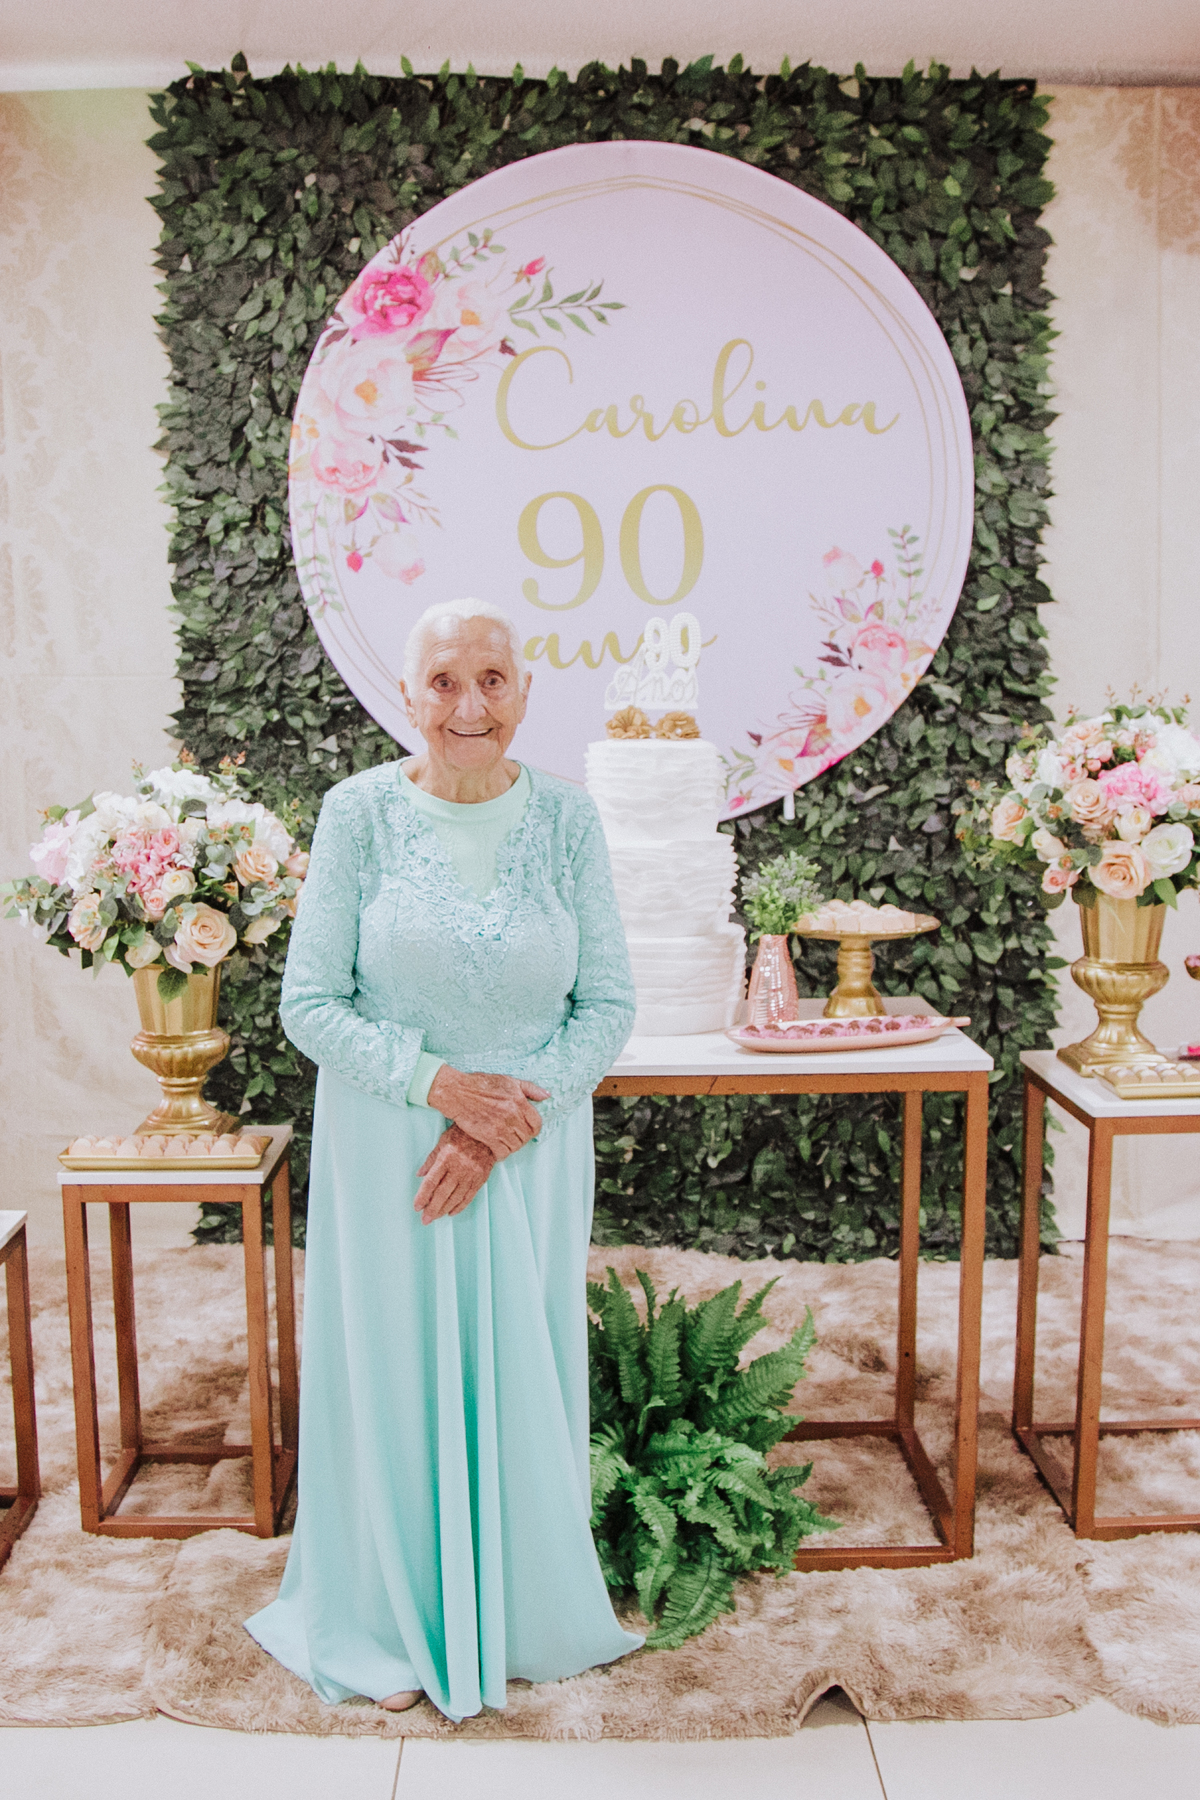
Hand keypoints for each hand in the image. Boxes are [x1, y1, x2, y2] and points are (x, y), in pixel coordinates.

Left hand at [414, 1125, 494, 1224]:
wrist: (488, 1130)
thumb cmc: (462, 1133)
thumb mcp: (442, 1141)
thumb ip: (431, 1160)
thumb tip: (420, 1175)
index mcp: (446, 1157)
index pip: (432, 1181)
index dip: (423, 1196)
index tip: (417, 1207)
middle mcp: (459, 1167)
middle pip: (443, 1193)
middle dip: (432, 1208)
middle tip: (425, 1219)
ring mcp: (472, 1173)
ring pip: (456, 1197)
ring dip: (444, 1209)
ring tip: (436, 1217)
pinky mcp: (481, 1177)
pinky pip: (469, 1196)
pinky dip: (460, 1206)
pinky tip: (452, 1212)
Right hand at [426, 1066, 548, 1158]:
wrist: (458, 1093)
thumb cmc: (481, 1084)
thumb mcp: (509, 1081)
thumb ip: (530, 1089)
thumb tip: (547, 1095)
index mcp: (519, 1101)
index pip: (537, 1124)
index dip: (534, 1129)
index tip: (527, 1129)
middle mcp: (512, 1115)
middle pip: (527, 1137)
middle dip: (522, 1138)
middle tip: (514, 1136)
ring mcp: (500, 1127)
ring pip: (516, 1146)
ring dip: (512, 1146)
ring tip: (505, 1142)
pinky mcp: (488, 1136)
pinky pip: (502, 1152)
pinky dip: (501, 1153)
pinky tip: (497, 1148)